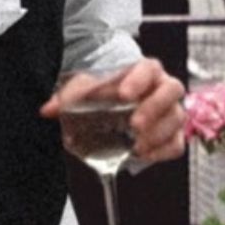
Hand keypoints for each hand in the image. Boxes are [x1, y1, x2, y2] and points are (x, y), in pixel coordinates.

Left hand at [41, 59, 186, 163]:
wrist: (118, 104)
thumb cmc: (107, 93)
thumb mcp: (87, 90)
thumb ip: (68, 98)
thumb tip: (47, 109)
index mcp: (146, 71)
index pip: (149, 68)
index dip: (139, 80)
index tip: (124, 93)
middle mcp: (164, 88)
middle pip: (172, 91)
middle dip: (154, 108)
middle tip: (134, 124)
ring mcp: (172, 111)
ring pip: (176, 119)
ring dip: (157, 133)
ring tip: (136, 146)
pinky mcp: (174, 134)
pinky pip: (176, 144)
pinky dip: (162, 151)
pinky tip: (144, 155)